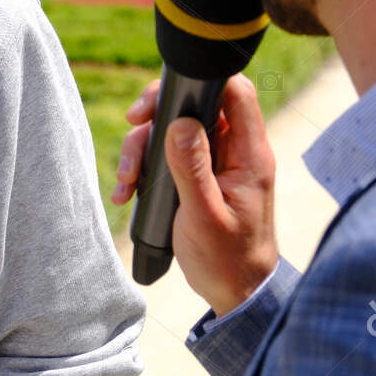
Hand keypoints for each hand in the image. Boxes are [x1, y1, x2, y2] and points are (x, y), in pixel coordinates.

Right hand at [110, 74, 279, 316]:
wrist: (235, 292)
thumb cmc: (228, 260)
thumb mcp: (205, 216)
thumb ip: (192, 168)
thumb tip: (179, 122)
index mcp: (249, 154)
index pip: (235, 93)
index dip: (199, 83)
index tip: (159, 102)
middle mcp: (235, 151)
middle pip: (194, 106)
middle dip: (156, 117)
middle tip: (132, 127)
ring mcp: (217, 163)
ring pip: (174, 130)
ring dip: (143, 149)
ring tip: (126, 181)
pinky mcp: (199, 177)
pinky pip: (168, 156)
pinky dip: (145, 169)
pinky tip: (128, 192)